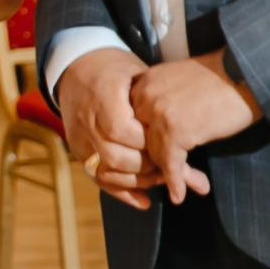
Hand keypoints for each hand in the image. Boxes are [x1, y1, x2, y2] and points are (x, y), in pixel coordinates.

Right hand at [52, 47, 160, 206]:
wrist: (77, 68)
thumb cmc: (118, 72)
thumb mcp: (141, 78)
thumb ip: (158, 108)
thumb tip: (192, 134)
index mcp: (102, 97)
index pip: (125, 132)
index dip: (151, 143)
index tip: (173, 143)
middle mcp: (86, 121)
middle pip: (117, 157)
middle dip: (149, 166)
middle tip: (173, 166)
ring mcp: (79, 138)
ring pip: (106, 172)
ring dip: (138, 181)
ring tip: (163, 178)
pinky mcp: (78, 150)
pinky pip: (97, 178)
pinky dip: (122, 192)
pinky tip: (144, 200)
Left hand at [129, 51, 260, 205]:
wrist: (246, 72)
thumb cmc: (221, 78)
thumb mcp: (178, 82)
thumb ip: (161, 101)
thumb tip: (158, 130)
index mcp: (142, 84)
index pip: (132, 122)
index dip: (146, 142)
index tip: (159, 157)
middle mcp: (143, 98)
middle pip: (141, 140)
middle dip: (156, 161)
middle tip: (170, 177)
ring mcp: (157, 115)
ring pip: (155, 155)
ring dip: (171, 174)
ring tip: (191, 184)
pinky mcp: (175, 131)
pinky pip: (171, 164)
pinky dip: (176, 182)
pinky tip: (180, 194)